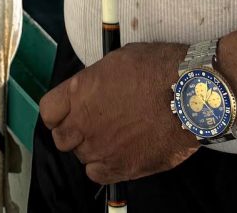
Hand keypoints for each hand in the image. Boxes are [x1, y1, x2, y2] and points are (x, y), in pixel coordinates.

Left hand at [39, 43, 199, 185]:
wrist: (188, 95)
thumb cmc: (157, 69)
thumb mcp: (117, 61)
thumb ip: (96, 81)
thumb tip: (94, 88)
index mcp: (80, 91)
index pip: (48, 110)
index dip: (58, 112)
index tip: (68, 111)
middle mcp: (84, 122)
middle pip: (61, 138)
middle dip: (73, 132)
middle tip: (93, 124)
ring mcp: (101, 147)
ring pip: (81, 156)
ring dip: (92, 148)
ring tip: (114, 136)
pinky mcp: (120, 168)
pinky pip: (96, 174)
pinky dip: (104, 166)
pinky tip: (118, 153)